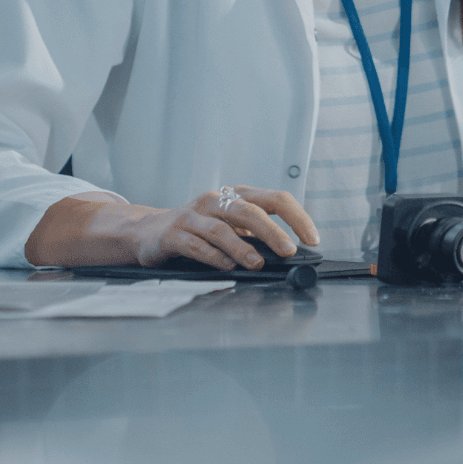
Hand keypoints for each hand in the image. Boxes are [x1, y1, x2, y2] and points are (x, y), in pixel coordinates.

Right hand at [133, 186, 319, 271]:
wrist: (149, 231)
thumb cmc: (200, 231)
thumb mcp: (231, 229)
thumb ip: (255, 237)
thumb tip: (288, 256)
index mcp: (237, 196)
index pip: (275, 198)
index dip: (297, 217)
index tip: (312, 239)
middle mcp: (216, 201)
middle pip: (250, 211)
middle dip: (273, 232)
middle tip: (289, 251)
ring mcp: (194, 216)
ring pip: (222, 229)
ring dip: (242, 248)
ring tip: (257, 264)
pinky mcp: (174, 233)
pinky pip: (196, 245)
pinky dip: (214, 257)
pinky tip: (226, 267)